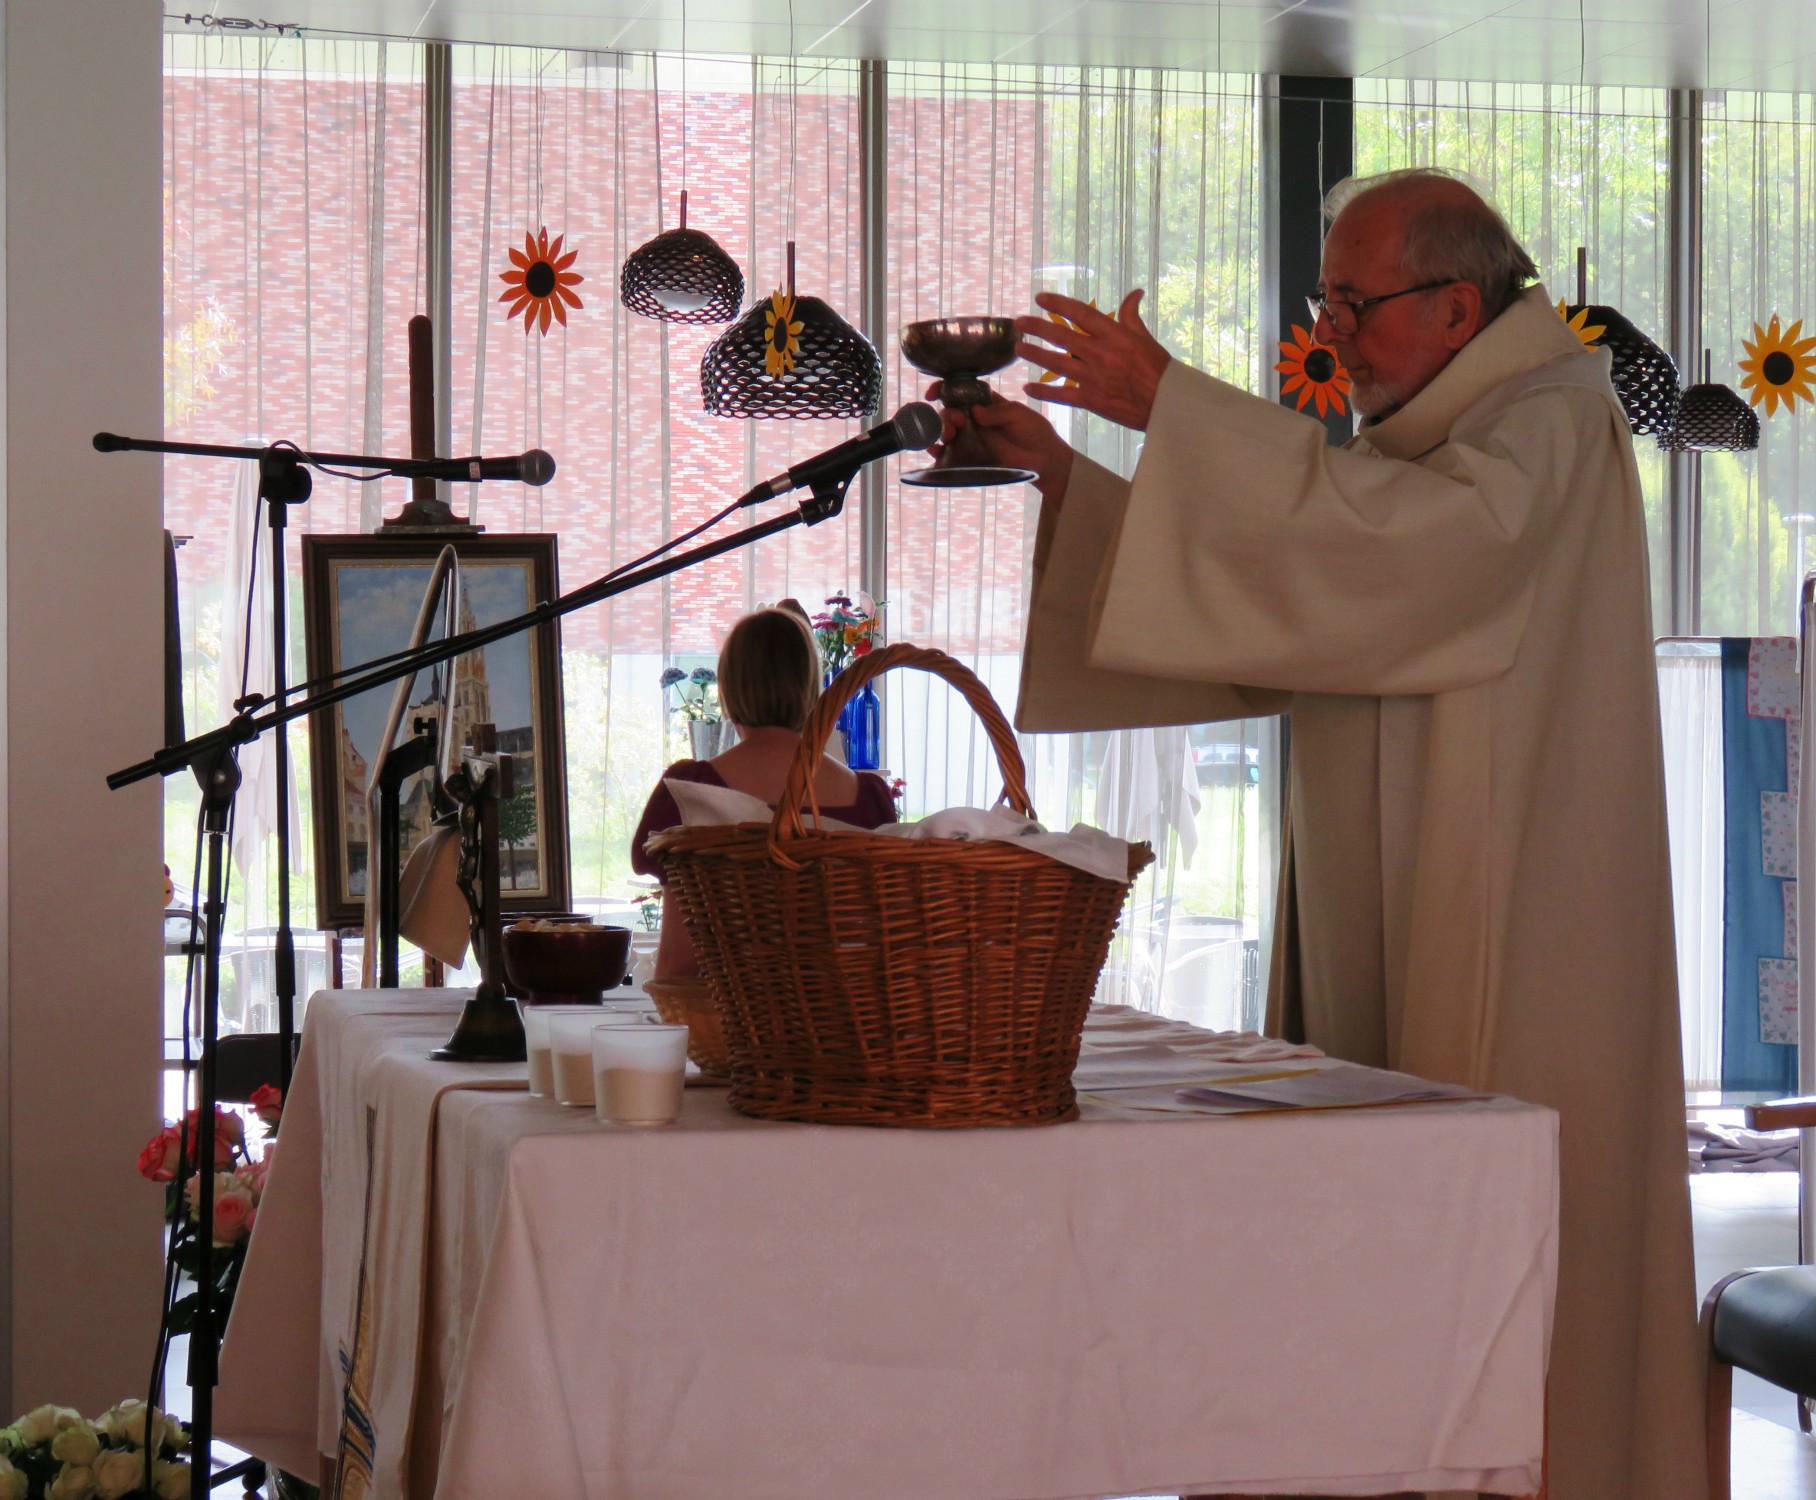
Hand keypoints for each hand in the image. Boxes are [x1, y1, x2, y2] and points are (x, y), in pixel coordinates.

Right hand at [924, 381, 1074, 503]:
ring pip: (948, 431)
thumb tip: (975, 412)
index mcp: (987, 403)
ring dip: (942, 431)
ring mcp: (973, 438)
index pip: (962, 391)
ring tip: (949, 436)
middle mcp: (976, 419)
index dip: (945, 389)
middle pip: (951, 412)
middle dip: (946, 415)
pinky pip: (951, 454)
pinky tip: (936, 452)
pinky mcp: (972, 457)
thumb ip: (997, 412)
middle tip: (955, 422)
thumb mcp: (1019, 414)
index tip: (933, 392)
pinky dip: (939, 452)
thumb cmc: (1035, 432)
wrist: (1045, 460)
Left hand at [1015, 289, 1170, 430]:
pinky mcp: (1091, 400)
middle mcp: (1100, 354)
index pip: (1081, 314)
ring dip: (1035, 354)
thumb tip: (1134, 293)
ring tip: (1018, 348)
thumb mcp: (1145, 338)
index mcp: (1114, 335)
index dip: (1058, 304)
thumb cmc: (1158, 370)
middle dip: (1037, 328)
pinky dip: (1044, 392)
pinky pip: (1062, 395)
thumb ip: (1131, 316)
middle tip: (1018, 322)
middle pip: (1062, 336)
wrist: (1165, 404)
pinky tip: (1028, 388)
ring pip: (1057, 363)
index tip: (1039, 298)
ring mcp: (1094, 377)